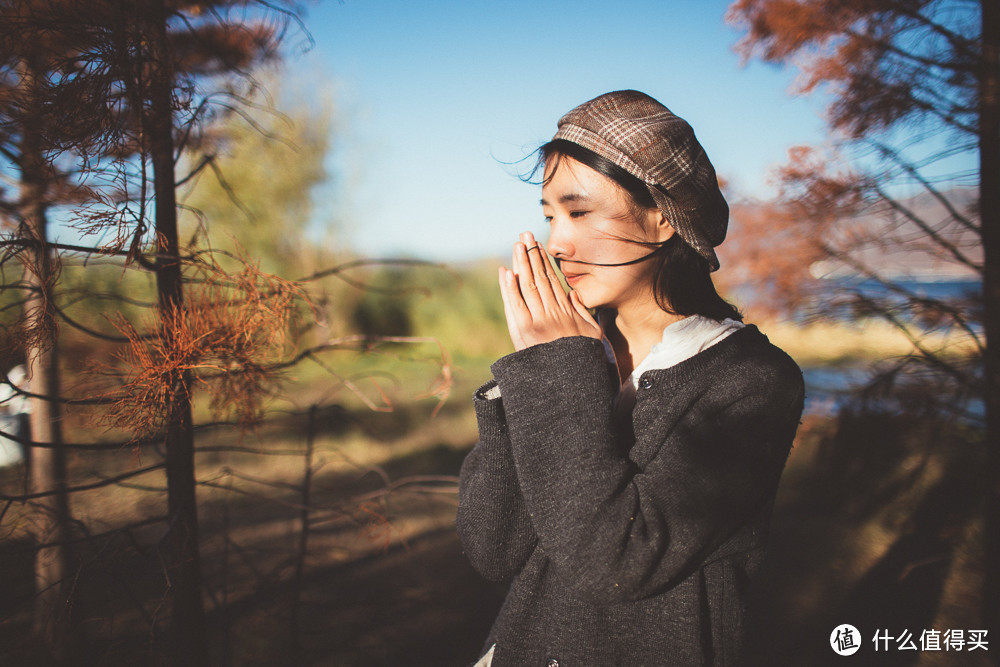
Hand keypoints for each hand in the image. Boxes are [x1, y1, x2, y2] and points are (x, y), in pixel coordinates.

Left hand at [499, 231, 600, 350]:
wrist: (572, 387)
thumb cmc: (583, 362)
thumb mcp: (592, 335)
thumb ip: (583, 313)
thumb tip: (573, 295)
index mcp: (567, 312)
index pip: (552, 280)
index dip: (543, 261)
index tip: (537, 246)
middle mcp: (552, 314)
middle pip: (539, 278)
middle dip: (531, 255)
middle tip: (524, 236)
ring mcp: (537, 322)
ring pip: (527, 287)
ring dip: (520, 264)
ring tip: (516, 246)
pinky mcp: (524, 332)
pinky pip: (515, 305)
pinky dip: (509, 289)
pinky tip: (506, 272)